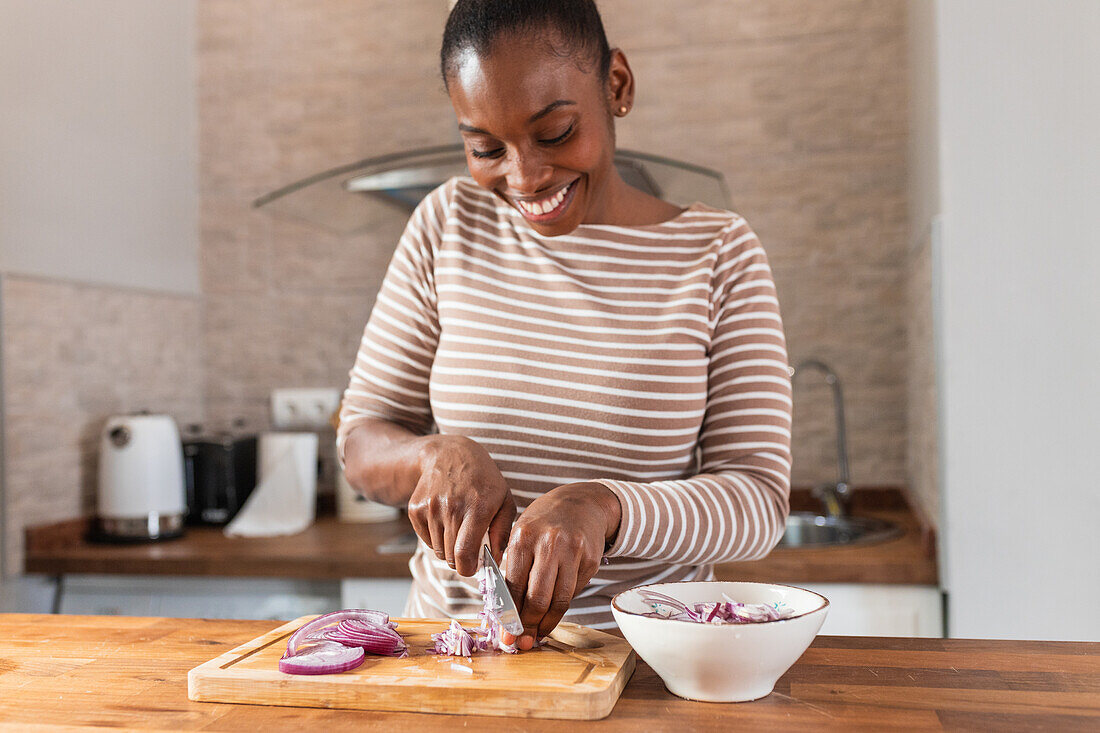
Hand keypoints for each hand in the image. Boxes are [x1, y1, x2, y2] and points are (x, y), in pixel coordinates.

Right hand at [406, 435, 515, 576]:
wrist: (448, 455)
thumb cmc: (482, 480)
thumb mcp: (504, 500)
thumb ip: (503, 532)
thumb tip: (495, 560)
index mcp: (478, 507)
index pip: (464, 553)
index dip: (468, 568)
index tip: (473, 566)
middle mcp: (452, 507)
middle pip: (451, 557)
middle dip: (461, 558)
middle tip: (468, 545)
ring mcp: (431, 507)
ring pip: (438, 550)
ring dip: (448, 547)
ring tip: (457, 527)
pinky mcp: (415, 509)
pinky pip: (425, 540)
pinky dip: (435, 537)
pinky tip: (444, 519)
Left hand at [502, 482, 621, 648]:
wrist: (580, 502)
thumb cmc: (543, 523)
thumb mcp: (521, 534)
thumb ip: (514, 568)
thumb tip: (506, 612)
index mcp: (524, 537)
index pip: (514, 586)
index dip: (510, 616)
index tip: (507, 635)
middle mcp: (549, 543)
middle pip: (538, 598)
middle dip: (529, 625)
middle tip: (523, 641)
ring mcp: (574, 551)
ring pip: (560, 600)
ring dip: (548, 623)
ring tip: (539, 634)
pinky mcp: (591, 559)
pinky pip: (574, 592)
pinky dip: (562, 605)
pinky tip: (554, 610)